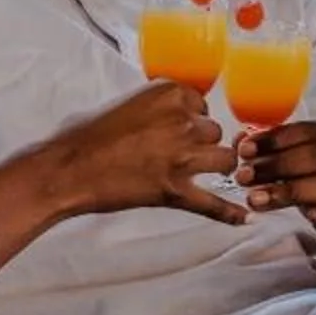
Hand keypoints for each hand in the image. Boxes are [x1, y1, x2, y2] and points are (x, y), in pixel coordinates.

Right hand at [37, 81, 245, 223]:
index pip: (202, 104)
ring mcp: (182, 159)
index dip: (193, 118)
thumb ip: (159, 107)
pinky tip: (244, 218)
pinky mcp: (176, 191)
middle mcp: (181, 124)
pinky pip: (213, 203)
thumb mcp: (129, 105)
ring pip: (225, 160)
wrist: (71, 169)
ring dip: (218, 166)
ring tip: (207, 173)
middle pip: (215, 131)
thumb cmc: (92, 137)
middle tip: (183, 152)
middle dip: (204, 142)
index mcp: (169, 96)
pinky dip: (229, 212)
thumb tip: (179, 115)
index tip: (182, 128)